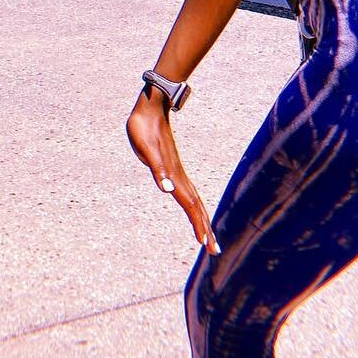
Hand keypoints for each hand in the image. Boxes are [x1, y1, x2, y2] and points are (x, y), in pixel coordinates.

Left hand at [127, 91, 219, 255]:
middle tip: (214, 251)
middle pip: (196, 207)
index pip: (189, 204)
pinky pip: (188, 193)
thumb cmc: (143, 127)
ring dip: (202, 219)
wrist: (151, 106)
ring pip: (194, 200)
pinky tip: (194, 210)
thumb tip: (166, 189)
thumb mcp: (145, 148)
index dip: (197, 224)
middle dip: (205, 229)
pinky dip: (194, 206)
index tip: (205, 243)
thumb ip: (157, 169)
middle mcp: (179, 175)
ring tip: (208, 237)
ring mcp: (178, 172)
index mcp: (173, 174)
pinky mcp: (174, 168)